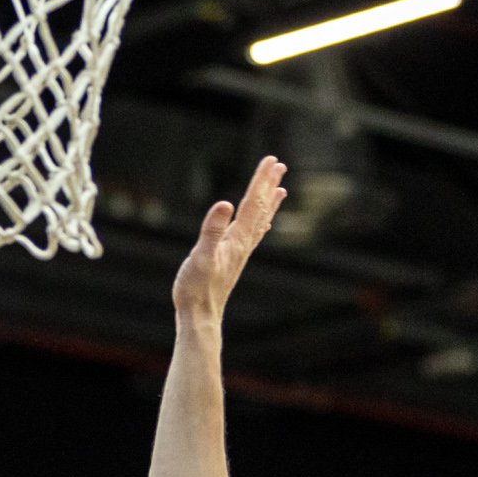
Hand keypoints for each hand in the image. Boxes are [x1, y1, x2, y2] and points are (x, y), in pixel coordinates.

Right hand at [172, 157, 287, 321]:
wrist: (200, 315)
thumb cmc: (197, 288)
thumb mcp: (200, 256)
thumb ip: (212, 230)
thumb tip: (225, 203)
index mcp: (236, 239)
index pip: (252, 203)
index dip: (261, 180)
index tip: (271, 160)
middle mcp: (243, 243)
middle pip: (260, 208)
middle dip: (269, 185)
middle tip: (279, 164)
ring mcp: (240, 252)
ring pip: (259, 221)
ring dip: (269, 203)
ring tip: (280, 189)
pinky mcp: (233, 259)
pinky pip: (252, 235)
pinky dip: (260, 223)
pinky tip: (264, 224)